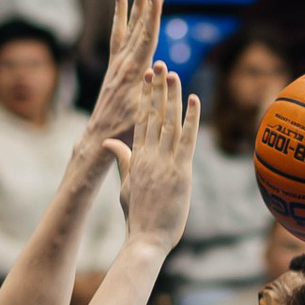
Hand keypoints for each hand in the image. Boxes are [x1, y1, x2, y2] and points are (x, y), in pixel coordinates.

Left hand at [86, 0, 166, 156]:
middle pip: (140, 26)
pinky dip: (121, 16)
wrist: (100, 134)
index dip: (153, 15)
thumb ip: (152, 91)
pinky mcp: (115, 64)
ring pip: (129, 27)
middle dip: (149, 3)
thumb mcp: (143, 114)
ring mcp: (117, 62)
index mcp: (133, 72)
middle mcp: (123, 62)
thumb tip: (160, 68)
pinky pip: (118, 34)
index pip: (147, 38)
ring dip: (136, 5)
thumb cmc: (125, 129)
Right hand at [121, 62, 199, 250]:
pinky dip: (191, 118)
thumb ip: (122, 161)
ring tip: (173, 73)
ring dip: (171, 96)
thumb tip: (109, 143)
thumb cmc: (137, 217)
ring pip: (169, 122)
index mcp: (137, 159)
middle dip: (156, 89)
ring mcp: (164, 163)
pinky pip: (187, 140)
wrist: (145, 239)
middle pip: (152, 116)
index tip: (146, 79)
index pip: (140, 121)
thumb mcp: (126, 186)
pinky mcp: (180, 172)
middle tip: (158, 65)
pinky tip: (194, 99)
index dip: (144, 98)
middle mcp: (149, 156)